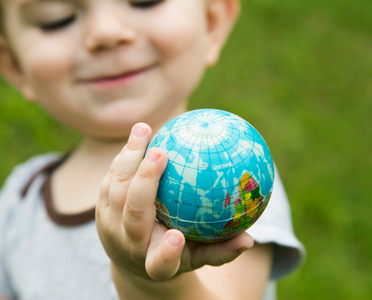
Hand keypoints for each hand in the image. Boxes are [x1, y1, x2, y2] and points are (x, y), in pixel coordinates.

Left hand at [96, 123, 253, 281]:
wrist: (131, 258)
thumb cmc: (176, 255)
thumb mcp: (198, 257)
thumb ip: (222, 249)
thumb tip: (250, 240)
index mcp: (153, 262)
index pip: (159, 263)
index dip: (167, 252)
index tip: (179, 237)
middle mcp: (128, 244)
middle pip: (132, 215)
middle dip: (144, 184)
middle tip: (161, 153)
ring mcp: (109, 224)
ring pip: (115, 190)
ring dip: (128, 158)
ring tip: (144, 129)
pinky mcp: (101, 207)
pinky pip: (111, 178)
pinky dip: (124, 157)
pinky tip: (139, 136)